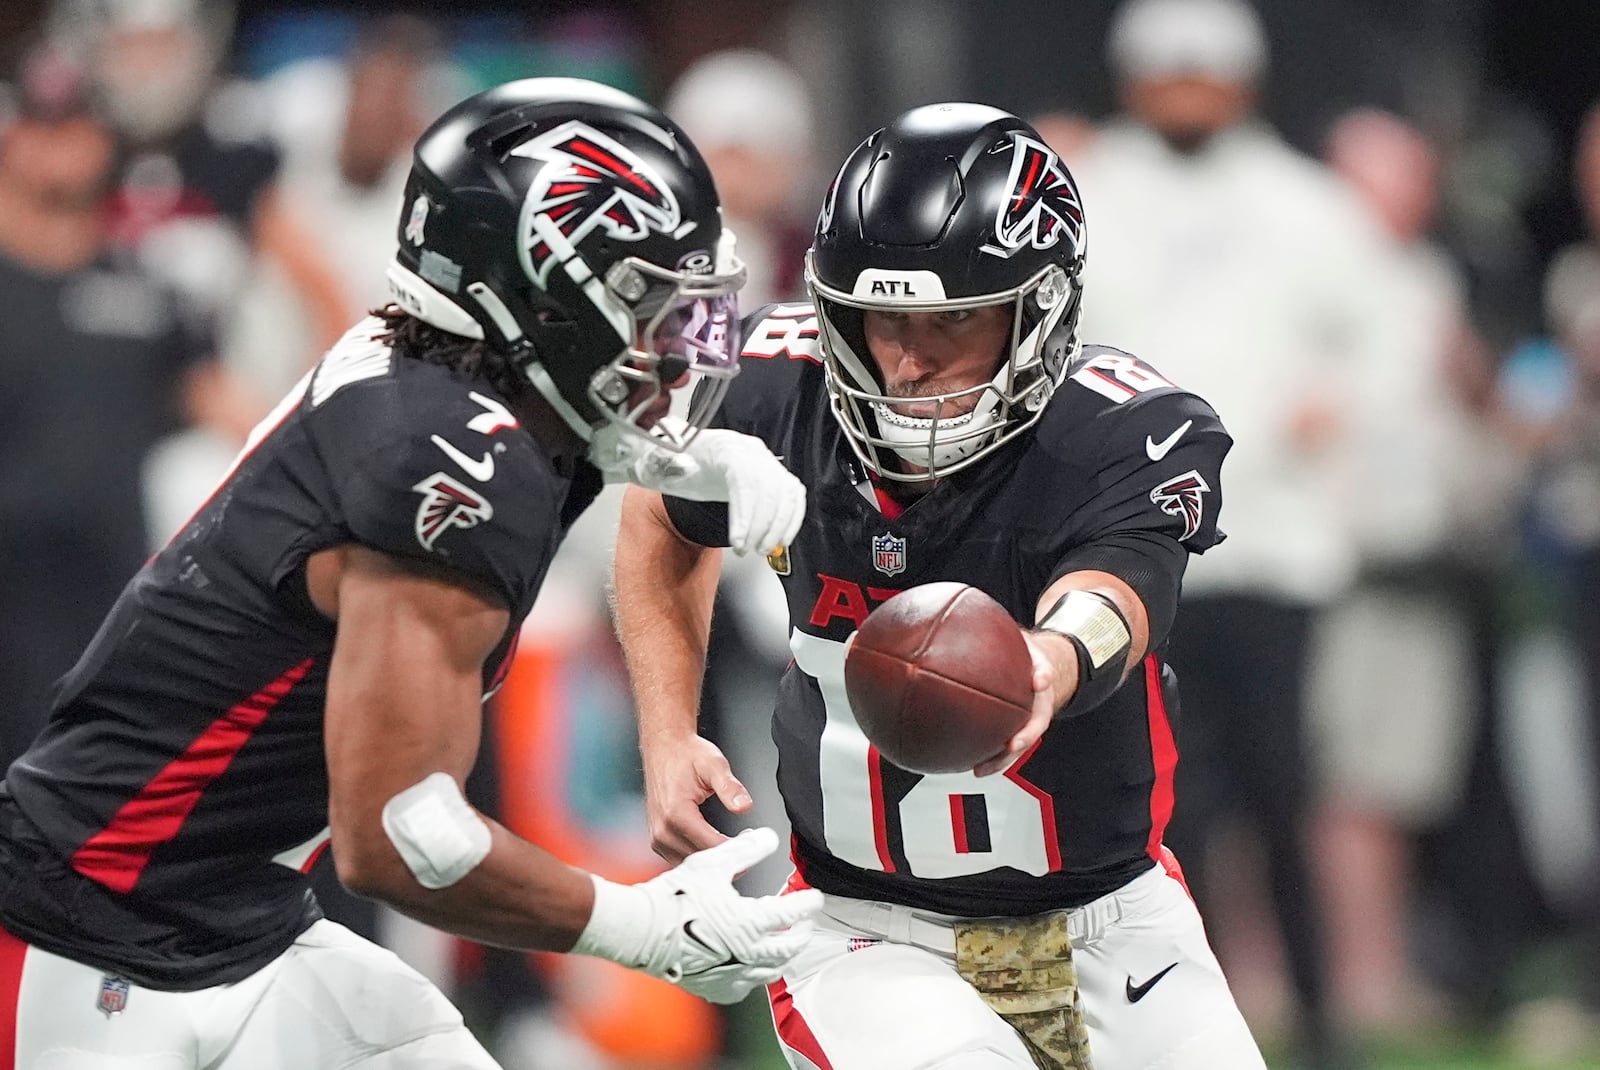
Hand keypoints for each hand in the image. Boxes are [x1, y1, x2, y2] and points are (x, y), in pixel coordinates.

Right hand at [575, 828, 822, 1004]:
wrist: (641, 929)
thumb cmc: (675, 895)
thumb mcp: (712, 864)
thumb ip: (745, 850)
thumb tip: (770, 837)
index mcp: (750, 922)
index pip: (791, 913)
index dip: (806, 903)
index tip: (815, 898)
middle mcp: (746, 954)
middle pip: (788, 948)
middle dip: (801, 934)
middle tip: (806, 924)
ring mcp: (732, 974)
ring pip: (769, 971)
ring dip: (782, 957)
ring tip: (784, 946)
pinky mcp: (714, 986)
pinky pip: (743, 987)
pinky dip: (753, 977)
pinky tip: (752, 969)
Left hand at [590, 420, 803, 555]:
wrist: (692, 459)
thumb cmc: (678, 465)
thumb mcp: (662, 464)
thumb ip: (658, 463)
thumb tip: (656, 458)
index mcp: (720, 447)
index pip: (743, 477)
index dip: (745, 512)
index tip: (738, 541)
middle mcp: (748, 451)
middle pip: (768, 487)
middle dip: (761, 526)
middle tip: (746, 550)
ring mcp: (764, 462)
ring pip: (785, 493)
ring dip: (777, 526)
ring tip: (760, 549)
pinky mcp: (775, 475)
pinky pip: (793, 495)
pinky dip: (790, 520)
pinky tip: (780, 538)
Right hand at [645, 734, 751, 863]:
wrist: (663, 747)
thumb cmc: (686, 754)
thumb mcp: (714, 764)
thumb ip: (729, 787)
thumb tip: (744, 806)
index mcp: (675, 813)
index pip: (711, 846)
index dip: (736, 850)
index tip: (753, 847)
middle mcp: (662, 829)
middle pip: (701, 859)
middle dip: (727, 858)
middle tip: (750, 850)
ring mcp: (657, 837)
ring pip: (690, 864)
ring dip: (712, 862)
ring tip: (735, 848)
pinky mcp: (657, 840)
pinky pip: (680, 859)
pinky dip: (699, 858)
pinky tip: (715, 848)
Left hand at [973, 630, 1067, 776]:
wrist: (1037, 671)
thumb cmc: (1020, 653)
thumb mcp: (1014, 638)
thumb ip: (995, 629)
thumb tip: (957, 606)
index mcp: (1039, 673)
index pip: (1045, 671)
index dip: (1043, 675)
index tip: (1039, 680)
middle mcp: (1037, 700)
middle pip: (1037, 721)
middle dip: (1026, 734)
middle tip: (1012, 745)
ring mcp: (1029, 718)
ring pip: (1021, 741)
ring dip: (1003, 758)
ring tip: (981, 769)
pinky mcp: (1016, 730)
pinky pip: (1003, 747)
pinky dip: (989, 758)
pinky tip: (967, 765)